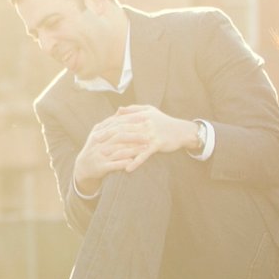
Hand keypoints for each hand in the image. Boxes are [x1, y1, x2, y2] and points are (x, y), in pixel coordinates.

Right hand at [72, 118, 147, 188]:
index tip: (145, 119)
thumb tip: (121, 109)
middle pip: (119, 136)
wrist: (83, 167)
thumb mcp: (100, 133)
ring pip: (118, 150)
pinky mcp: (101, 167)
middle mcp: (98, 142)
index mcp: (99, 131)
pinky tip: (134, 162)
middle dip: (135, 135)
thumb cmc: (96, 148)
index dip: (132, 121)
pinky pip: (114, 165)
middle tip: (148, 136)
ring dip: (134, 149)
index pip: (117, 123)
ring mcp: (99, 154)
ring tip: (146, 148)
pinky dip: (124, 163)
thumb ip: (111, 122)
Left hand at [74, 108, 195, 190]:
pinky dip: (136, 162)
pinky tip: (127, 169)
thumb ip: (133, 110)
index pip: (120, 121)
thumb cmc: (164, 121)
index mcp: (140, 116)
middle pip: (122, 131)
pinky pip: (144, 155)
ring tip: (107, 159)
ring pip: (131, 144)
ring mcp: (150, 134)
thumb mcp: (149, 111)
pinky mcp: (157, 144)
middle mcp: (144, 124)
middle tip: (95, 144)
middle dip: (107, 138)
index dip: (107, 126)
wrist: (182, 130)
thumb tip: (118, 110)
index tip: (96, 132)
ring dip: (119, 152)